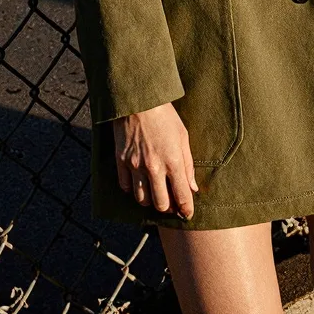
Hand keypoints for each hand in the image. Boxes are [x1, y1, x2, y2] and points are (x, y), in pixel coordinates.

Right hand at [113, 101, 198, 218]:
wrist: (138, 100)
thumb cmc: (164, 115)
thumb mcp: (183, 136)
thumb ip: (188, 164)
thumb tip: (192, 187)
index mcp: (173, 161)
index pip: (182, 196)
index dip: (186, 209)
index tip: (187, 214)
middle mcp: (154, 167)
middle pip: (161, 204)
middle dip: (168, 207)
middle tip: (171, 203)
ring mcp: (135, 166)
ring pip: (142, 200)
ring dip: (150, 200)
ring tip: (155, 193)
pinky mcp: (121, 162)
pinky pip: (126, 187)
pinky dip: (133, 189)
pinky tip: (139, 183)